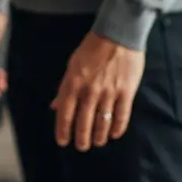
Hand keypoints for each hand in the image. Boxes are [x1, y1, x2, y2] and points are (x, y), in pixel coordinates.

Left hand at [51, 31, 144, 150]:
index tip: (63, 142)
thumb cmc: (91, 48)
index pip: (65, 112)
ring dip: (99, 136)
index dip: (63, 130)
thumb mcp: (72, 65)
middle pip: (83, 122)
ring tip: (97, 142)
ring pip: (102, 122)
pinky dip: (118, 128)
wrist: (118, 34)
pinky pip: (121, 116)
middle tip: (82, 147)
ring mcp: (108, 92)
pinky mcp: (126, 92)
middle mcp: (89, 90)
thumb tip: (54, 105)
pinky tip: (115, 134)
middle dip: (81, 138)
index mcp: (73, 82)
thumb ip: (64, 87)